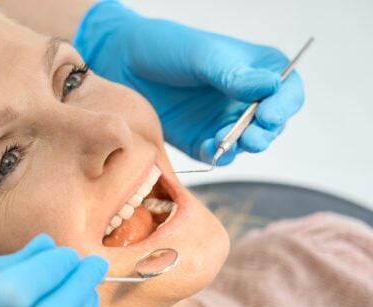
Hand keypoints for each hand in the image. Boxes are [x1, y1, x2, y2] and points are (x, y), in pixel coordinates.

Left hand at [73, 1, 304, 164]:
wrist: (123, 63)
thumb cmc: (167, 48)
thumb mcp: (201, 56)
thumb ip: (232, 74)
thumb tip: (270, 85)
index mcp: (256, 70)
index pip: (286, 90)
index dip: (284, 105)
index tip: (269, 115)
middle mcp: (246, 98)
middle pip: (272, 123)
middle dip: (265, 132)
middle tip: (252, 138)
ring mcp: (224, 121)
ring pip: (248, 142)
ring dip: (243, 146)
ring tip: (228, 143)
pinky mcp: (202, 139)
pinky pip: (219, 154)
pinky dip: (219, 155)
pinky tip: (211, 148)